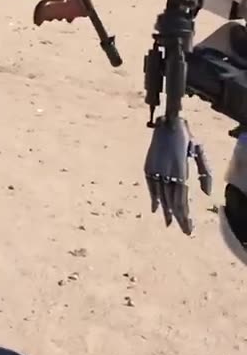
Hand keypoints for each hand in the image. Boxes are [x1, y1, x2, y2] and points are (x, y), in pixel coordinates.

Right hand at [144, 116, 211, 234]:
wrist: (167, 122)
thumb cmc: (187, 138)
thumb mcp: (200, 152)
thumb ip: (206, 173)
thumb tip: (206, 194)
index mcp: (181, 170)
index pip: (182, 199)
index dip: (185, 215)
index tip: (189, 227)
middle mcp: (167, 172)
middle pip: (172, 201)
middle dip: (179, 218)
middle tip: (184, 231)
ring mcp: (156, 170)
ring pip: (161, 196)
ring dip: (166, 212)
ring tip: (170, 224)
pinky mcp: (148, 166)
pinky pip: (151, 187)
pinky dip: (153, 199)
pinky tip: (155, 209)